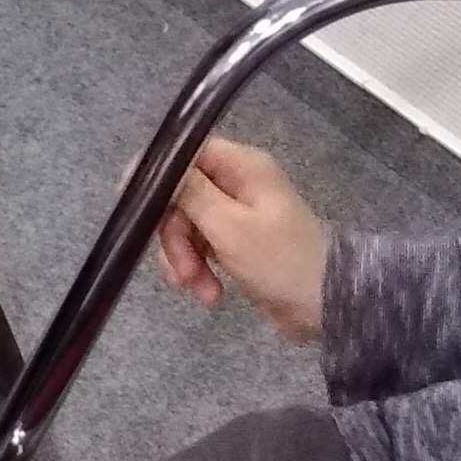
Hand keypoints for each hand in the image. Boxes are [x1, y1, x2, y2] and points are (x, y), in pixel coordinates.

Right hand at [149, 135, 331, 344]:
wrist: (325, 306)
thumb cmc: (280, 259)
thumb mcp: (228, 225)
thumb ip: (187, 192)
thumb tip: (149, 162)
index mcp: (241, 166)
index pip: (185, 154)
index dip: (156, 175)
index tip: (134, 205)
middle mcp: (237, 184)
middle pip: (181, 195)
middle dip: (173, 235)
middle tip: (181, 269)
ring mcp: (237, 215)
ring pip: (187, 225)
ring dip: (184, 259)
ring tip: (198, 289)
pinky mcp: (236, 244)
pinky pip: (201, 248)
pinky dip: (199, 270)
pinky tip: (209, 294)